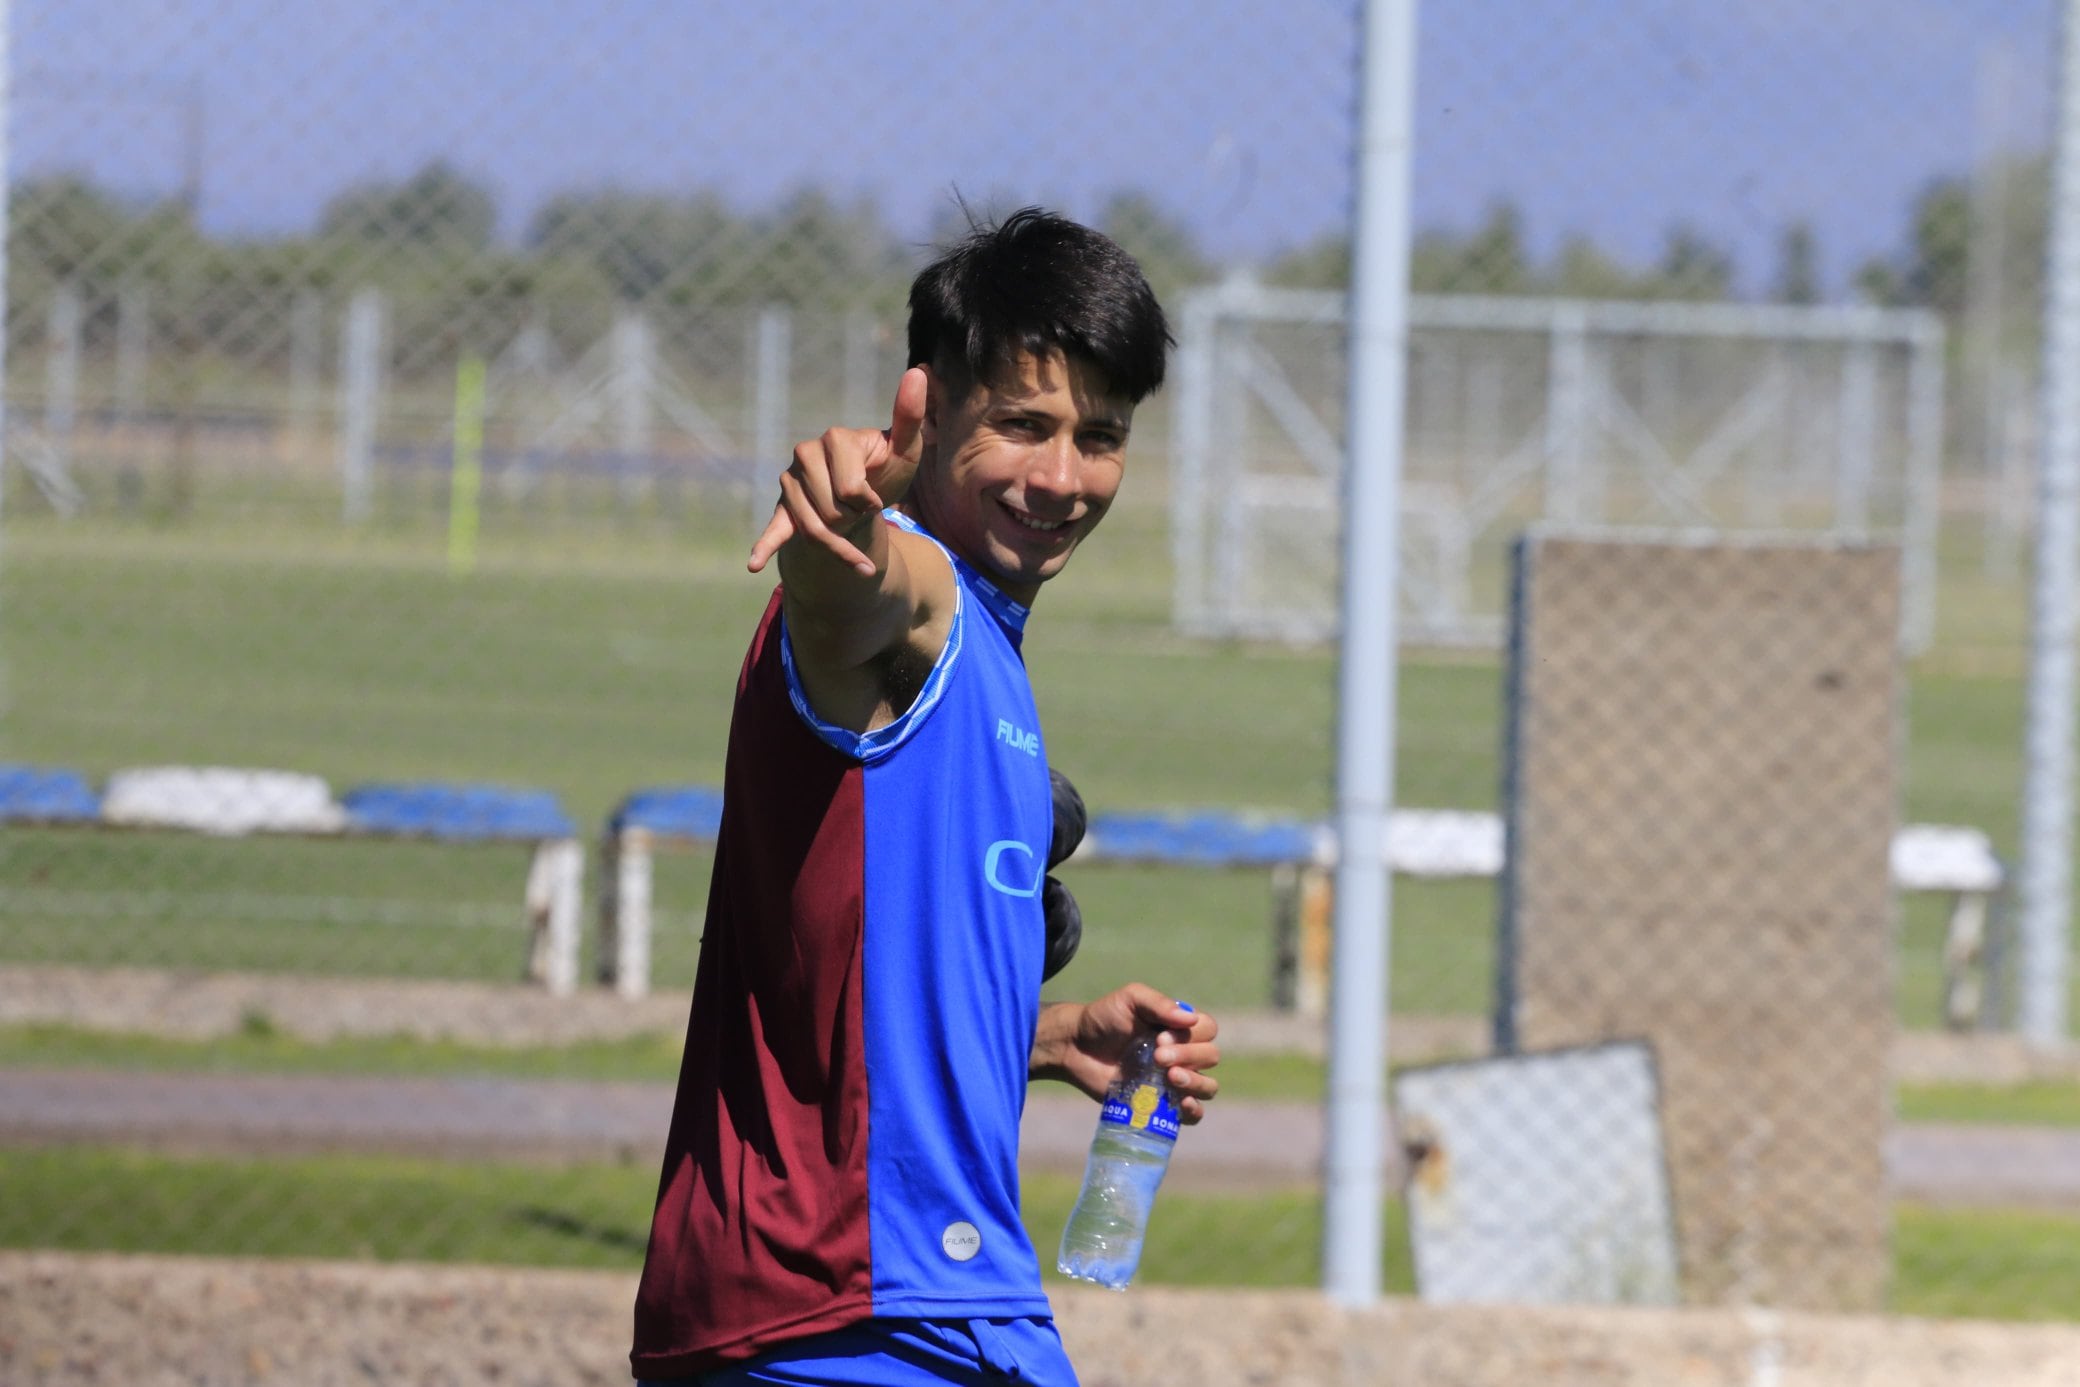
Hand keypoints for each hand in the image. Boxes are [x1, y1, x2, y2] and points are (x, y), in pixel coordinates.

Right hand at [747, 366, 927, 576]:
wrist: (869, 496)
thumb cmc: (888, 469)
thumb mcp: (905, 447)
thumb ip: (910, 414)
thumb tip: (918, 372)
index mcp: (833, 438)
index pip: (849, 489)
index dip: (868, 503)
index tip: (876, 497)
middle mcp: (805, 454)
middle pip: (830, 512)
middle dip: (853, 521)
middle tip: (860, 510)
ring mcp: (790, 480)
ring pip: (812, 530)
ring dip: (838, 543)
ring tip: (850, 530)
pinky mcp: (782, 506)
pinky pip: (775, 528)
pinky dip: (765, 546)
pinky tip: (755, 564)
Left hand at [1038, 984, 1219, 1123]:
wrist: (1075, 1047)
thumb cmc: (1103, 1018)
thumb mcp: (1129, 999)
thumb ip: (1158, 1003)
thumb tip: (1190, 1020)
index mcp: (1178, 1028)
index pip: (1208, 1029)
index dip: (1192, 1035)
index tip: (1160, 1037)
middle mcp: (1182, 1053)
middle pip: (1210, 1057)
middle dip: (1188, 1056)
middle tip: (1157, 1056)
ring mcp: (1173, 1080)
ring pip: (1208, 1086)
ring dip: (1196, 1082)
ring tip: (1170, 1078)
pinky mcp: (1161, 1104)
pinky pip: (1192, 1115)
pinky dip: (1194, 1111)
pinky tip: (1182, 1103)